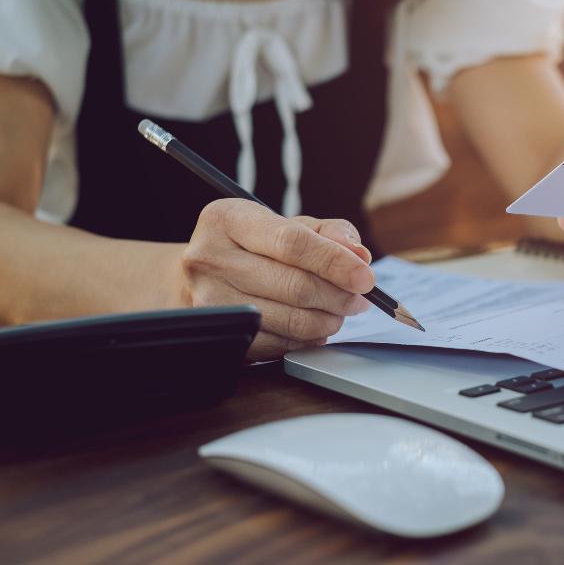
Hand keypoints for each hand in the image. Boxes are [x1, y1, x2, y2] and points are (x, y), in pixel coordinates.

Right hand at [176, 198, 374, 359]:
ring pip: (292, 320)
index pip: (292, 242)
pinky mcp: (222, 336)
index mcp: (227, 219)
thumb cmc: (251, 247)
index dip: (335, 262)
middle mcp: (210, 258)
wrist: (196, 277)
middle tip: (360, 298)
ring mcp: (211, 302)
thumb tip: (359, 254)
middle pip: (295, 286)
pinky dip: (309, 338)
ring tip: (339, 310)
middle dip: (339, 296)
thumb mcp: (284, 224)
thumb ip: (327, 232)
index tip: (366, 276)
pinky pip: (281, 345)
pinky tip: (314, 325)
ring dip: (329, 320)